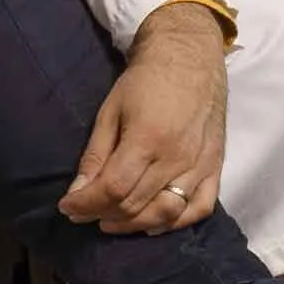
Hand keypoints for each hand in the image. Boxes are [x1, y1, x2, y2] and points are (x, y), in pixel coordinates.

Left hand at [61, 4, 232, 235]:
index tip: (67, 207)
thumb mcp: (109, 111)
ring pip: (166, 213)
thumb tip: (77, 191)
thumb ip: (95, 155)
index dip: (85, 204)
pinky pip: (200, 208)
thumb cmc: (145, 81)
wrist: (189, 59)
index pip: (112, 189)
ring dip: (134, 225)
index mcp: (148, 140)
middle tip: (83, 213)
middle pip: (136, 204)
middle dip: (102, 214)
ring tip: (110, 221)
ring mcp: (201, 165)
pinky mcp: (216, 167)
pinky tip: (153, 223)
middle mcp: (177, 158)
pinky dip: (176, 222)